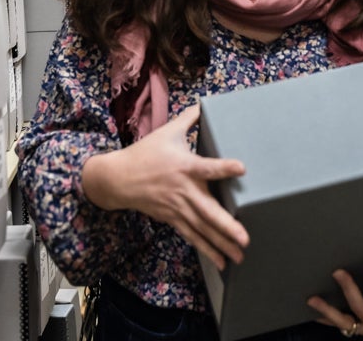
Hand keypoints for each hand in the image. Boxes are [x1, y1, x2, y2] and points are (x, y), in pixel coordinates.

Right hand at [81, 104, 248, 269]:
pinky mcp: (173, 219)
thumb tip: (204, 101)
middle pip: (206, 209)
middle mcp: (183, 190)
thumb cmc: (145, 153)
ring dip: (221, 243)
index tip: (241, 168)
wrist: (118, 179)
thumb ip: (189, 118)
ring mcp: (178, 208)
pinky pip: (192, 236)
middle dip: (225, 225)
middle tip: (244, 237)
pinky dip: (207, 249)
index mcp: (184, 166)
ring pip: (202, 228)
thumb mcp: (167, 131)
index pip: (206, 167)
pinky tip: (222, 262)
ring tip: (240, 255)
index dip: (223, 168)